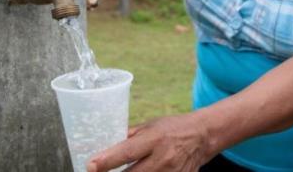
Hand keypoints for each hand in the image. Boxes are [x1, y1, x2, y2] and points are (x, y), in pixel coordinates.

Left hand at [87, 113, 209, 171]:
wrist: (202, 136)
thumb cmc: (173, 127)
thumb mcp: (150, 125)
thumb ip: (130, 136)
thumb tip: (107, 145)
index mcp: (154, 139)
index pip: (127, 152)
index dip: (106, 161)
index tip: (90, 165)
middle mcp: (163, 158)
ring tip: (126, 170)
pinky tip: (143, 171)